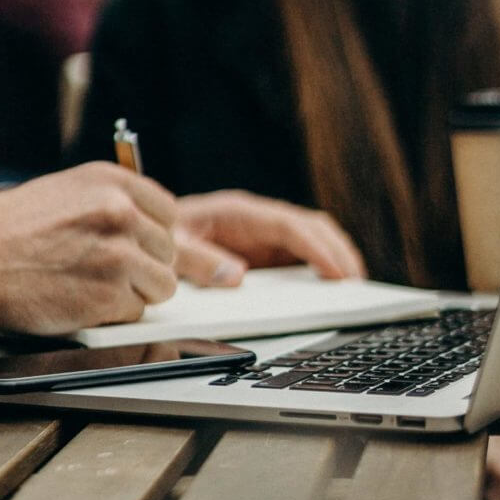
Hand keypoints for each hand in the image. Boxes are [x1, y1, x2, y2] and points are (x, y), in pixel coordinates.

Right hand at [0, 162, 177, 333]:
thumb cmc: (4, 230)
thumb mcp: (65, 194)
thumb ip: (112, 206)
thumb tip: (155, 232)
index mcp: (112, 181)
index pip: (167, 212)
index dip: (151, 236)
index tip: (136, 247)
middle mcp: (121, 211)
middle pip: (168, 251)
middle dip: (143, 267)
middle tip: (102, 272)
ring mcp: (119, 254)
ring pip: (161, 285)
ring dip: (132, 293)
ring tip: (90, 287)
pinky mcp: (110, 295)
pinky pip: (136, 313)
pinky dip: (111, 315)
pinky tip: (78, 302)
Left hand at [173, 190, 365, 286]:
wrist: (143, 235)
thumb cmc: (158, 238)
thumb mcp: (172, 251)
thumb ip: (199, 261)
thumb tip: (237, 277)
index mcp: (236, 211)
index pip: (287, 225)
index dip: (315, 247)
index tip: (336, 271)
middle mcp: (254, 218)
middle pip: (309, 227)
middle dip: (336, 251)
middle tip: (355, 283)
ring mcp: (260, 233)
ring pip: (309, 238)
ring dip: (333, 257)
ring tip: (351, 287)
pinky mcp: (260, 250)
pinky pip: (297, 254)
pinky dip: (318, 267)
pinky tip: (329, 289)